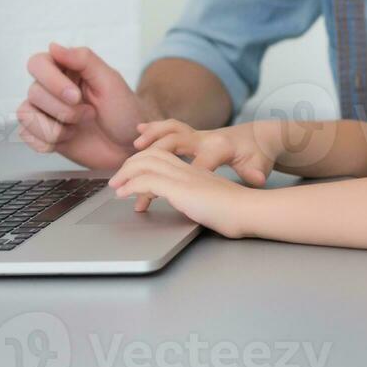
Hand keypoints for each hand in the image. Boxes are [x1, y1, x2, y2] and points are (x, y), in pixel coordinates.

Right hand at [18, 43, 152, 170]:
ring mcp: (44, 111)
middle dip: (63, 110)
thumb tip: (52, 46)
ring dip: (56, 127)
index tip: (76, 96)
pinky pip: (26, 135)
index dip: (52, 81)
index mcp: (66, 69)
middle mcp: (50, 87)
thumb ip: (83, 59)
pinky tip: (69, 139)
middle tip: (89, 114)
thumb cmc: (124, 111)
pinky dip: (48, 141)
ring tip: (79, 127)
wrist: (128, 146)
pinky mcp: (41, 133)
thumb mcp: (110, 81)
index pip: (37, 63)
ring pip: (25, 114)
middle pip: (33, 92)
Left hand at [109, 148, 253, 237]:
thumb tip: (193, 206)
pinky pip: (146, 180)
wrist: (250, 210)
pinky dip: (130, 185)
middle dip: (131, 165)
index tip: (134, 175)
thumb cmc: (238, 211)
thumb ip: (201, 199)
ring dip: (126, 173)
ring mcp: (184, 176)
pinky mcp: (180, 187)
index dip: (146, 162)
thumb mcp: (214, 201)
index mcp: (196, 170)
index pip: (165, 156)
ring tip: (116, 186)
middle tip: (118, 179)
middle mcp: (188, 169)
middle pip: (152, 155)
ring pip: (145, 162)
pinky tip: (123, 195)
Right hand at [130, 119, 274, 207]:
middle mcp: (206, 138)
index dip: (182, 176)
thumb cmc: (259, 155)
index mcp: (220, 147)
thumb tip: (258, 179)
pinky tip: (140, 130)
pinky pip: (171, 128)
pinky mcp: (195, 135)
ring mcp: (199, 134)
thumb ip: (255, 173)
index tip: (169, 190)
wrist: (262, 137)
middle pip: (176, 143)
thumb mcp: (260, 166)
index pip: (197, 163)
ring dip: (152, 136)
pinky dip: (155, 128)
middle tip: (135, 168)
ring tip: (135, 146)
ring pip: (171, 131)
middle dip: (155, 153)